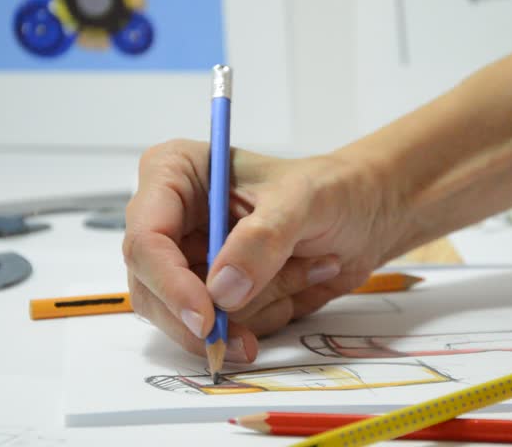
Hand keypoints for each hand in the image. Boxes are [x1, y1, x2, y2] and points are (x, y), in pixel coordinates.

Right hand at [123, 140, 400, 360]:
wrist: (366, 214)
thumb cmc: (332, 189)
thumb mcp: (304, 200)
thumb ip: (263, 239)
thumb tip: (222, 290)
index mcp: (175, 175)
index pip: (146, 239)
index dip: (170, 284)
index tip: (207, 317)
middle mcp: (172, 220)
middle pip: (154, 291)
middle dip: (211, 315)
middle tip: (250, 335)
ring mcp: (190, 261)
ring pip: (190, 318)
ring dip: (257, 307)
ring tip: (309, 267)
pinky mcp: (215, 294)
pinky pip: (223, 329)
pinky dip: (266, 317)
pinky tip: (301, 281)